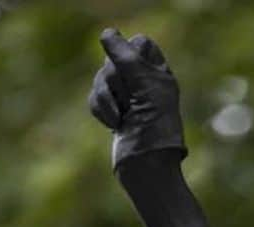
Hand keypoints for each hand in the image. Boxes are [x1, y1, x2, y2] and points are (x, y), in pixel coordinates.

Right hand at [88, 28, 185, 170]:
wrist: (145, 165)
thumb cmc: (154, 127)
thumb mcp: (144, 85)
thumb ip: (125, 56)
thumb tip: (107, 34)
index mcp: (159, 74)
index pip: (140, 44)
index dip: (132, 54)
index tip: (134, 71)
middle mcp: (143, 84)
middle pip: (114, 59)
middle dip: (117, 81)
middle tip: (130, 101)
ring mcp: (126, 99)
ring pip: (101, 78)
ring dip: (107, 97)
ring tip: (121, 118)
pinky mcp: (111, 113)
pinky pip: (94, 97)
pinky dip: (101, 109)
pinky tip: (115, 125)